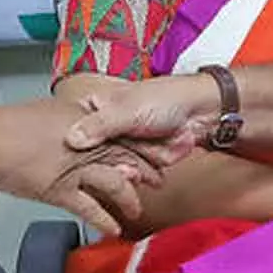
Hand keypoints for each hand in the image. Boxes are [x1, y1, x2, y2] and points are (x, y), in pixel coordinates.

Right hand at [0, 97, 175, 235]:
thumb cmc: (8, 125)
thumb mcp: (49, 113)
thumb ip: (72, 121)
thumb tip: (85, 129)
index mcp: (83, 118)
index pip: (122, 132)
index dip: (141, 144)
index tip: (155, 152)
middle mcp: (84, 141)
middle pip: (124, 156)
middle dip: (144, 170)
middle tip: (158, 180)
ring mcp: (73, 165)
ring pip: (113, 181)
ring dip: (128, 196)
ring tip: (137, 207)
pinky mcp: (60, 188)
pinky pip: (89, 206)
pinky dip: (103, 218)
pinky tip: (113, 227)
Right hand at [65, 73, 219, 158]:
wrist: (202, 109)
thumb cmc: (166, 97)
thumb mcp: (127, 110)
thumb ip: (99, 126)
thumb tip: (70, 140)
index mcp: (97, 109)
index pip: (79, 138)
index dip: (87, 151)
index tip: (96, 154)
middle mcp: (108, 129)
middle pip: (100, 158)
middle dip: (120, 160)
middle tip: (134, 153)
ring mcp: (125, 144)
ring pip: (121, 168)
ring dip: (140, 163)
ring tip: (154, 148)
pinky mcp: (142, 158)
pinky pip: (140, 174)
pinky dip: (153, 166)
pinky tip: (161, 156)